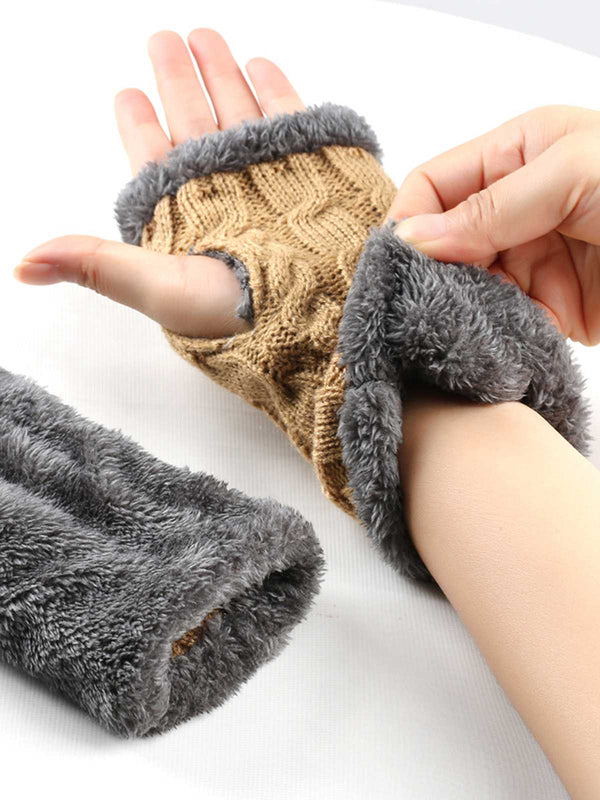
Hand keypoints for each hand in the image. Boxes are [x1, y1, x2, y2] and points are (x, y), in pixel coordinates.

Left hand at [13, 29, 304, 337]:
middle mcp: (226, 190)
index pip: (156, 160)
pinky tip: (259, 66)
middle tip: (164, 40)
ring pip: (236, 111)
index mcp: (187, 214)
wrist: (324, 312)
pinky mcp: (315, 164)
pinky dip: (273, 87)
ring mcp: (270, 174)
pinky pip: (288, 115)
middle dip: (177, 80)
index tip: (127, 95)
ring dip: (219, 73)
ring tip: (204, 39)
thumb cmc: (242, 313)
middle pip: (193, 123)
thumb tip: (24, 264)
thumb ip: (97, 266)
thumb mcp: (159, 289)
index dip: (140, 127)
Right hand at [384, 104, 599, 345]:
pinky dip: (488, 335)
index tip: (395, 263)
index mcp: (516, 155)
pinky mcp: (547, 308)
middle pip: (443, 242)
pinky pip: (497, 322)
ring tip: (453, 328)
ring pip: (464, 288)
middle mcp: (515, 208)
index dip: (408, 220)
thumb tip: (411, 238)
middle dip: (428, 273)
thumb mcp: (574, 173)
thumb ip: (492, 205)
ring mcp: (529, 260)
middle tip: (413, 307)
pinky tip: (487, 343)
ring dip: (458, 308)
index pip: (435, 184)